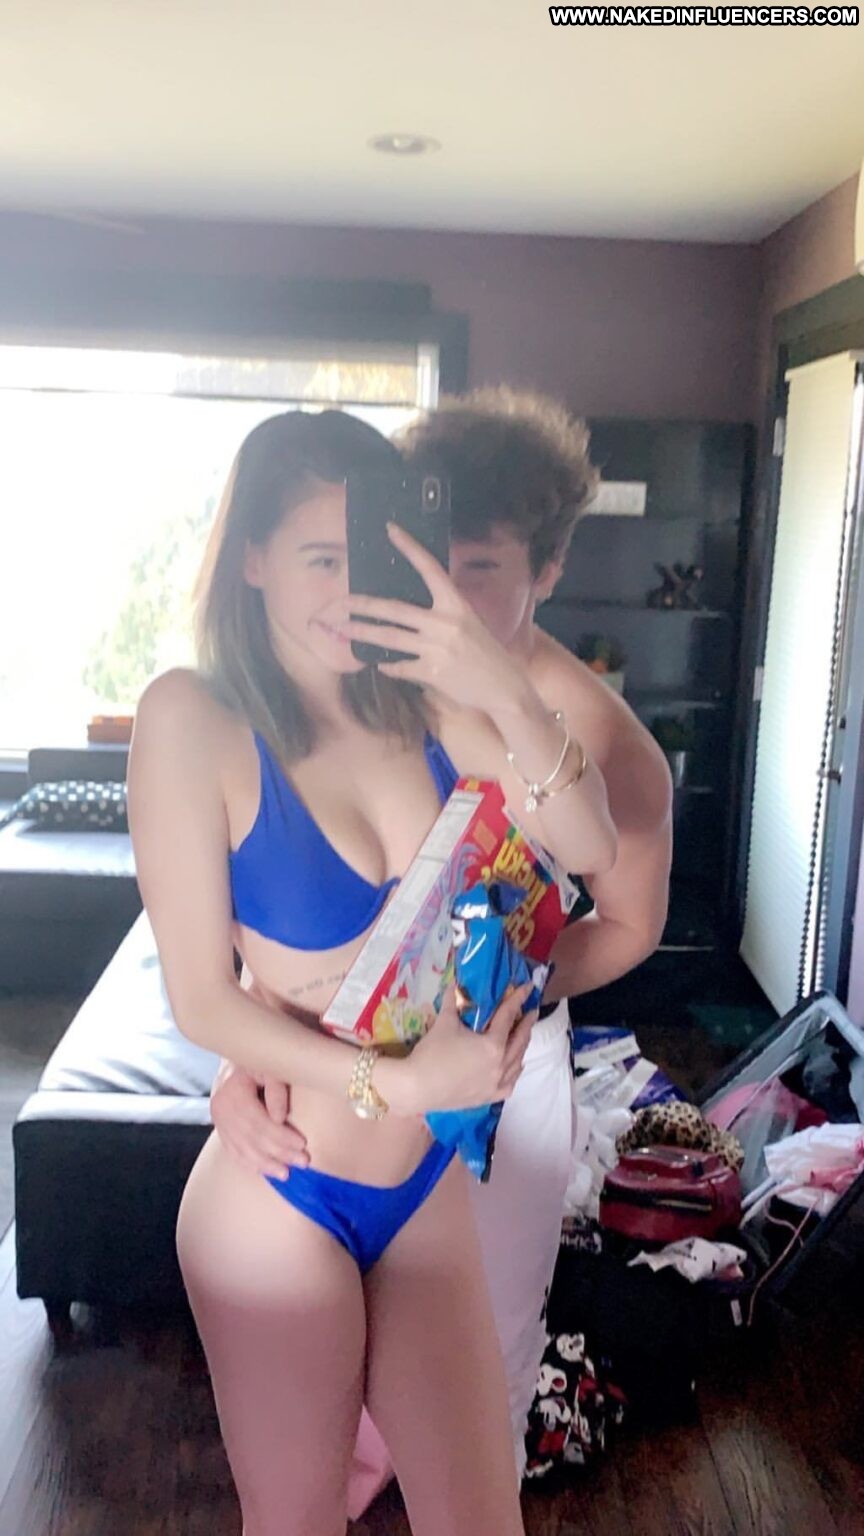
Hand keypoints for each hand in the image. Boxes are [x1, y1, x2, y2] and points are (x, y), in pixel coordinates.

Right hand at [210, 1058, 307, 1179]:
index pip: (259, 1121)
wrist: (235, 1062)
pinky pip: (234, 1152)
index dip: (281, 1135)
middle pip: (252, 1138)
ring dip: (266, 1164)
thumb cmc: (259, 1063)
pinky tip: (266, 1172)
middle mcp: (221, 1108)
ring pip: (242, 1149)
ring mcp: (218, 1121)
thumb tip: (280, 1118)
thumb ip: (276, 1089)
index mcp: (233, 1091)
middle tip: (303, 1162)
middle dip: (279, 1153)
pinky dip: (250, 1164)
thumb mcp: (270, 1067)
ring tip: (286, 1174)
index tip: (303, 1144)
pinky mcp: (220, 1129)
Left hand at [330, 523, 530, 712]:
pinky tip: (380, 664)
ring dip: (362, 632)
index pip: (429, 568)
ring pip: (389, 637)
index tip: (390, 530)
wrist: (506, 688)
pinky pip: (399, 666)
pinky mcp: (432, 672)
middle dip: (362, 605)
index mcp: (457, 604)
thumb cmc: (487, 655)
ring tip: (342, 629)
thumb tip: (409, 614)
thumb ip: (442, 616)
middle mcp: (445, 622)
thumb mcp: (470, 624)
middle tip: (339, 602)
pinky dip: (388, 666)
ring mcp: (436, 648)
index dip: (409, 547)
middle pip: (394, 609)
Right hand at [380, 982, 535, 1115]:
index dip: (518, 999)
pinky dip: (515, 1072)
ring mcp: (495, 1084)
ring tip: (524, 1035)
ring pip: (517, 1063)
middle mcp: (500, 1065)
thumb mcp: (444, 1023)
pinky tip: (516, 1066)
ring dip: (522, 1047)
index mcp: (492, 1045)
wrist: (417, 1087)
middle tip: (531, 1011)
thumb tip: (454, 983)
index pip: (508, 1017)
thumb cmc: (432, 1053)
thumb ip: (452, 1002)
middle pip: (519, 1040)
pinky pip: (509, 1084)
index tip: (527, 988)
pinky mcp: (488, 1098)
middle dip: (526, 1024)